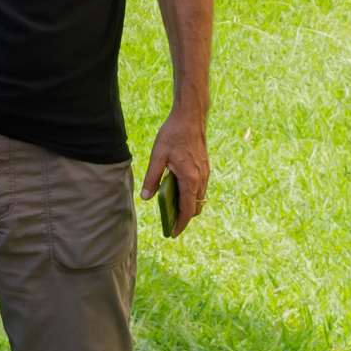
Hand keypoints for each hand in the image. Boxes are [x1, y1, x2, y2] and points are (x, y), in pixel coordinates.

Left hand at [139, 106, 208, 236]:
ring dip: (189, 206)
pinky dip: (191, 195)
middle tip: (171, 223)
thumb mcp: (158, 156)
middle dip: (184, 218)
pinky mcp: (205, 167)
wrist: (191, 117)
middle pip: (196, 207)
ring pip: (199, 198)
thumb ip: (152, 178)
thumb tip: (146, 198)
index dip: (180, 224)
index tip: (172, 233)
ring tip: (172, 209)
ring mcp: (205, 173)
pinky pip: (200, 188)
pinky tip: (178, 190)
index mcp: (189, 179)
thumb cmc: (173, 134)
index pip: (188, 210)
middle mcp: (200, 179)